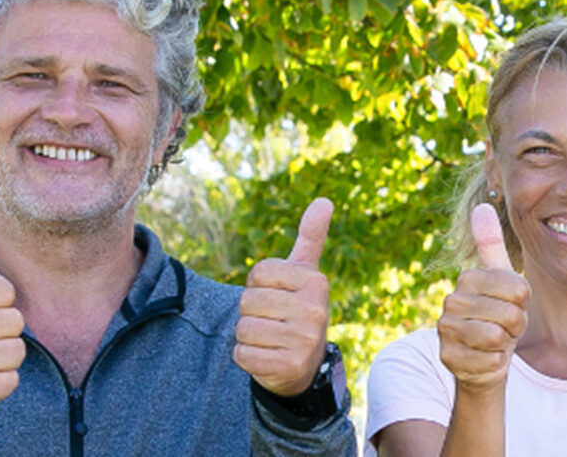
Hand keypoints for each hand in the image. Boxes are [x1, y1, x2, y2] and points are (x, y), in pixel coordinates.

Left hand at [234, 198, 335, 396]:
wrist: (305, 366)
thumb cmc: (298, 310)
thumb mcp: (305, 275)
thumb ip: (311, 238)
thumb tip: (325, 200)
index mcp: (316, 282)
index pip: (258, 273)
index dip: (258, 286)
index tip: (278, 296)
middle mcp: (315, 310)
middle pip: (247, 301)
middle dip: (252, 313)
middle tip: (274, 322)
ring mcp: (304, 341)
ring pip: (243, 328)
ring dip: (248, 336)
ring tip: (271, 340)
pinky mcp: (288, 367)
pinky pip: (242, 354)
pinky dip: (246, 358)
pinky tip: (267, 358)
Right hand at [437, 204, 529, 391]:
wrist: (483, 357)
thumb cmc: (497, 315)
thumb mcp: (501, 280)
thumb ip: (491, 244)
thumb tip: (481, 206)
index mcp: (469, 278)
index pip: (520, 290)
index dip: (523, 303)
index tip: (510, 305)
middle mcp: (452, 301)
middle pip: (510, 314)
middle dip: (515, 326)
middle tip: (503, 327)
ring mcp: (446, 330)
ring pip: (497, 337)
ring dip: (504, 344)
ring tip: (494, 341)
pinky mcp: (447, 357)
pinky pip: (490, 361)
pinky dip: (494, 363)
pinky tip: (483, 358)